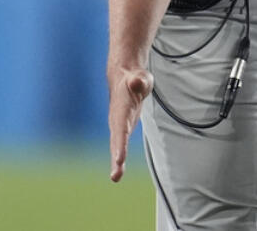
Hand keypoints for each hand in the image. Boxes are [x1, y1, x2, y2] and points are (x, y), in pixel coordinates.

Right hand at [108, 64, 153, 181]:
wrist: (125, 79)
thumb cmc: (135, 80)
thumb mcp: (140, 78)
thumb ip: (139, 81)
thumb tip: (137, 81)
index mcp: (121, 110)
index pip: (121, 129)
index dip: (121, 144)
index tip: (119, 159)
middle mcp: (117, 120)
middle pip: (117, 141)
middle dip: (116, 158)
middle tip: (116, 176)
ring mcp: (119, 125)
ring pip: (116, 145)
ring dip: (116, 161)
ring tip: (116, 177)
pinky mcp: (122, 128)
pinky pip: (120, 144)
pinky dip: (118, 157)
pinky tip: (118, 170)